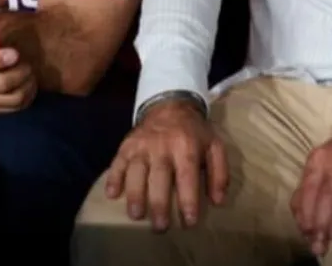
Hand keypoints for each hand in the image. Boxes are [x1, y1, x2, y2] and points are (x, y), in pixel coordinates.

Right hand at [104, 99, 227, 231]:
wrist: (170, 105)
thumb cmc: (194, 132)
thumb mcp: (214, 145)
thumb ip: (219, 172)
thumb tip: (218, 201)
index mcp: (187, 146)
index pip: (187, 176)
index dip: (188, 200)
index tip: (189, 222)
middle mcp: (163, 146)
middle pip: (159, 178)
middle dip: (159, 204)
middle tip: (160, 227)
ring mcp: (142, 145)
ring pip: (136, 172)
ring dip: (135, 195)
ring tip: (137, 215)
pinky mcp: (127, 144)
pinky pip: (118, 162)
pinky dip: (113, 177)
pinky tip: (111, 194)